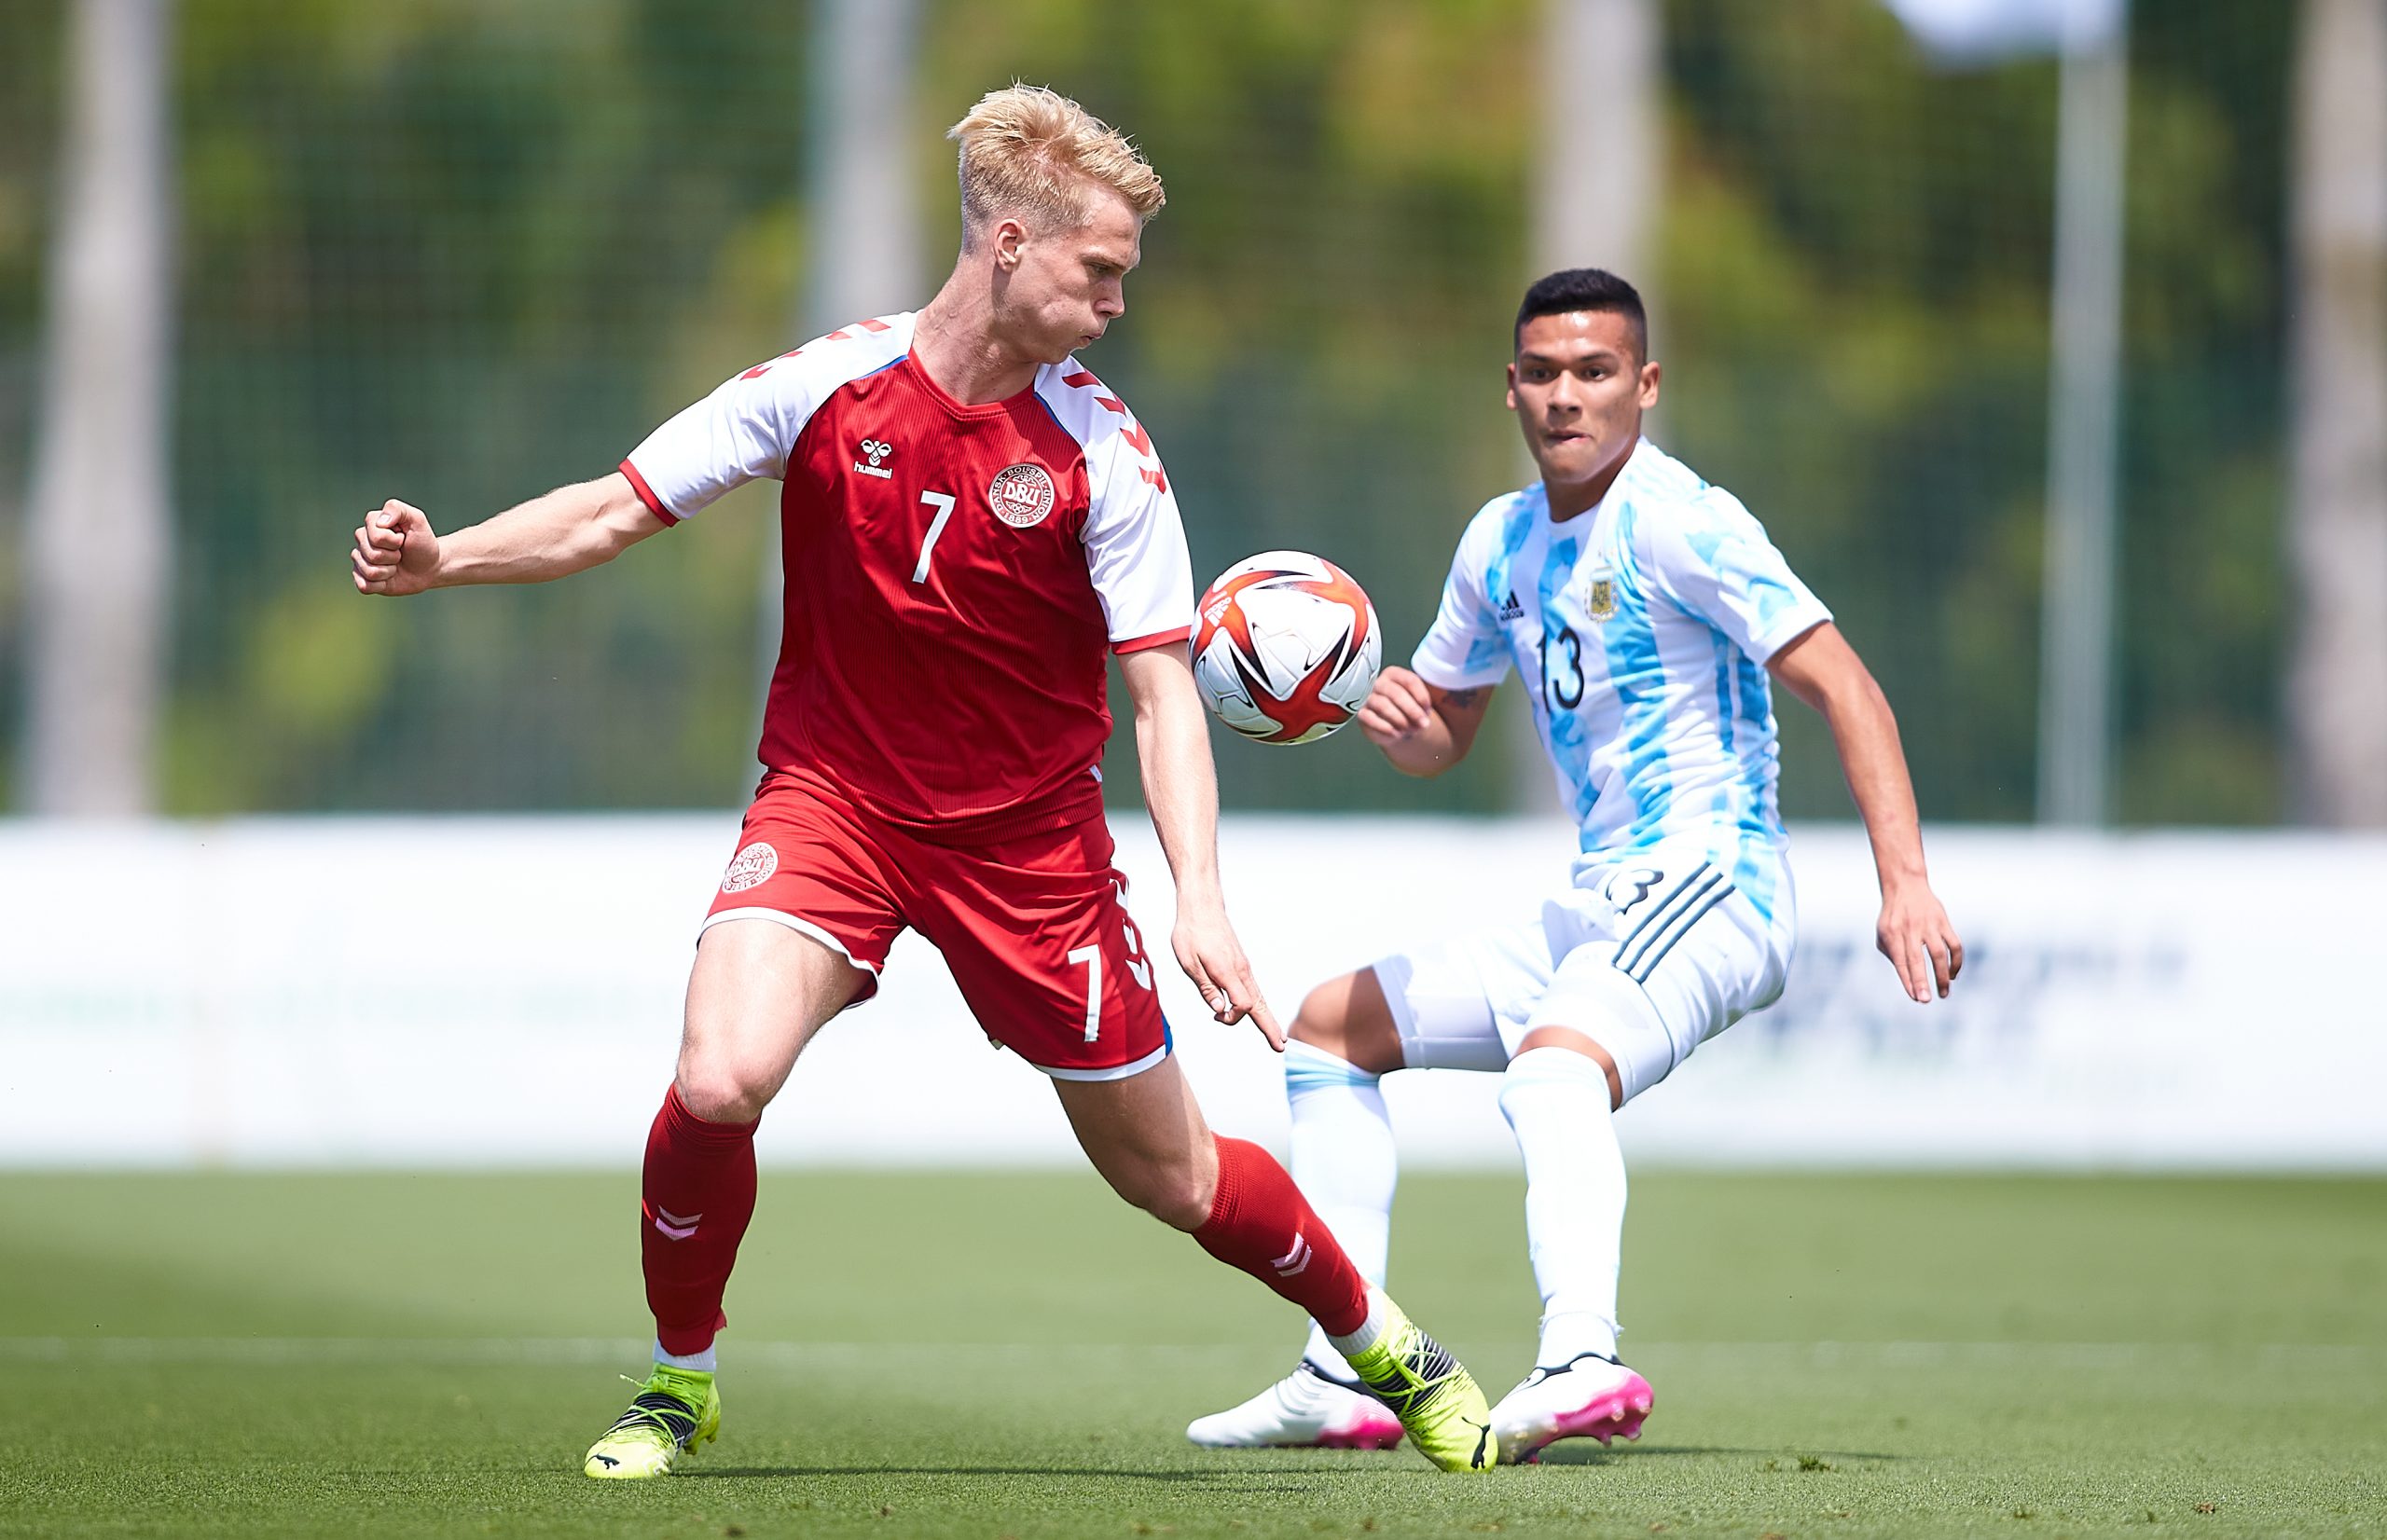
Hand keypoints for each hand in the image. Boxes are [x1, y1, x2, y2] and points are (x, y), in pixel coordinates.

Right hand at [351, 500, 440, 595]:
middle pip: (372, 555)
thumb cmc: (423, 542)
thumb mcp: (417, 519)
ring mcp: (360, 560)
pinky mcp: (363, 579)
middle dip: (393, 557)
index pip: (376, 536)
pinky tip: (388, 579)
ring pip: (369, 571)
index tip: (403, 538)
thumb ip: (397, 509)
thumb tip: (381, 522)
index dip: (394, 541)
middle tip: (400, 553)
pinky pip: (364, 586)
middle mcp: (362, 541)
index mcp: (371, 523)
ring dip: (389, 571)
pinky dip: (381, 585)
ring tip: (396, 564)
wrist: (430, 567)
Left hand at [1171, 895, 1284, 1049]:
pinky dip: (1260, 1004)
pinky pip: (1253, 988)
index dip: (1233, 1018)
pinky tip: (1261, 1012)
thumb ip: (1205, 987)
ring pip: (1260, 997)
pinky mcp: (1241, 963)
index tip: (1217, 1018)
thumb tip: (1220, 1010)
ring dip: (1268, 1017)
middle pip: (1260, 1005)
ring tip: (1278, 1035)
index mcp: (1228, 972)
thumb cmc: (1191, 933)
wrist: (1202, 907)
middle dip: (1270, 1027)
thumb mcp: (1189, 963)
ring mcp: (1243, 967)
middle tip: (1282, 1046)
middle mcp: (1241, 971)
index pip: (1243, 1005)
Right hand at [1356, 665, 1435, 748]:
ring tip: (1410, 730)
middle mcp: (1380, 684)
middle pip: (1395, 693)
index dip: (1421, 696)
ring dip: (1400, 719)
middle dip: (1412, 710)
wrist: (1399, 727)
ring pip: (1382, 705)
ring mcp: (1370, 699)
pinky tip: (1396, 734)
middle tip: (1423, 725)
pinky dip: (1384, 727)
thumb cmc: (1412, 709)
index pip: (1409, 680)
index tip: (1429, 709)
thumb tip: (1461, 697)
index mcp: (1395, 674)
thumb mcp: (1423, 700)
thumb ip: (1435, 695)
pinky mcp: (1363, 715)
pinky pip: (1369, 718)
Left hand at [1877, 880, 1962, 1002]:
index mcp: (1892, 933)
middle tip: (1926, 1000)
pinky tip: (1952, 975)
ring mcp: (1928, 925)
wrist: (1906, 885)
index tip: (1915, 997)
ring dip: (1942, 975)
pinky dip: (1956, 961)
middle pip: (1917, 959)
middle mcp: (1910, 929)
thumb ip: (1890, 954)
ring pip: (1939, 953)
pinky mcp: (1943, 921)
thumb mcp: (1882, 933)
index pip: (1900, 961)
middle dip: (1921, 981)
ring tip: (1943, 993)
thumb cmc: (1892, 916)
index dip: (1907, 981)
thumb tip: (1906, 978)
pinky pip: (1954, 944)